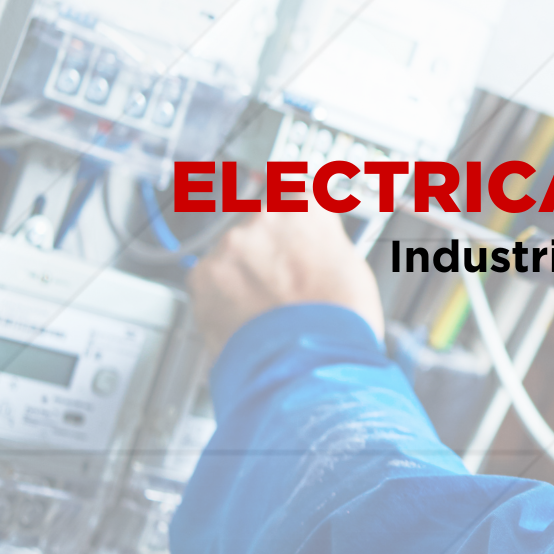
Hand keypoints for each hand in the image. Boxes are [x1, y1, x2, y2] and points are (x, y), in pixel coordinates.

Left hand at [187, 208, 383, 355]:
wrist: (308, 363)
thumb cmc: (339, 322)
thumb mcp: (351, 268)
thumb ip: (323, 245)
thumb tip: (314, 248)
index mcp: (306, 209)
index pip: (291, 190)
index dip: (290, 214)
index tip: (289, 223)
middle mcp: (264, 218)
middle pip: (258, 226)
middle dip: (266, 252)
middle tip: (282, 284)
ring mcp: (231, 246)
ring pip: (232, 255)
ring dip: (243, 275)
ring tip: (265, 309)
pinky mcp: (202, 276)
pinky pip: (209, 281)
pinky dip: (221, 298)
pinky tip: (245, 318)